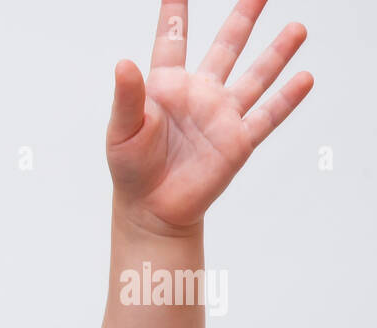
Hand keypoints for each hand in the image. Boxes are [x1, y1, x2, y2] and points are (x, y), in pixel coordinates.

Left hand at [106, 0, 312, 235]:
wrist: (151, 209)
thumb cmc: (131, 169)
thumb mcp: (122, 130)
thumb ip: (126, 96)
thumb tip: (123, 63)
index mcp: (166, 86)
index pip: (173, 40)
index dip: (176, 14)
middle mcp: (198, 94)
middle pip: (225, 47)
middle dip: (242, 19)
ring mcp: (221, 116)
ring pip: (255, 76)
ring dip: (277, 53)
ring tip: (297, 28)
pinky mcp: (238, 141)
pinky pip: (267, 115)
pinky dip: (287, 98)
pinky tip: (304, 78)